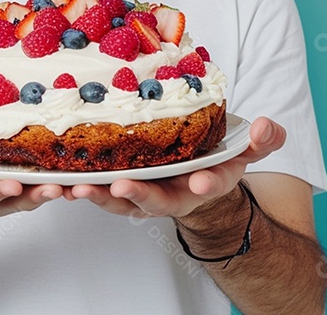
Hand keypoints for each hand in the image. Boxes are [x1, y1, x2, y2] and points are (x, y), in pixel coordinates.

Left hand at [68, 116, 286, 219]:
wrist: (187, 176)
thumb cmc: (212, 161)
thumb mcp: (242, 151)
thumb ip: (261, 141)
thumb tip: (268, 126)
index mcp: (199, 185)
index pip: (205, 187)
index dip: (205, 185)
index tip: (202, 182)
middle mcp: (167, 194)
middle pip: (150, 200)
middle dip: (135, 195)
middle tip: (119, 188)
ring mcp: (138, 192)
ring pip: (115, 198)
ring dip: (95, 195)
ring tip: (75, 187)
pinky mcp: (113, 185)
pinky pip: (93, 187)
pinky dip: (77, 184)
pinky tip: (57, 178)